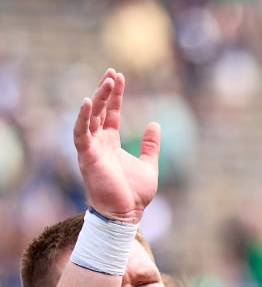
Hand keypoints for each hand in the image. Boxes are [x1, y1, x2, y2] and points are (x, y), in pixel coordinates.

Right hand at [74, 70, 159, 225]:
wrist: (126, 214)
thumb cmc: (134, 194)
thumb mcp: (149, 165)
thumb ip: (150, 146)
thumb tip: (155, 124)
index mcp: (111, 142)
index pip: (110, 112)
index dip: (114, 95)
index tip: (119, 77)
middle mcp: (99, 142)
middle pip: (99, 109)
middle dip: (105, 90)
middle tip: (113, 72)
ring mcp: (91, 148)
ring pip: (90, 117)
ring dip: (97, 98)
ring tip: (107, 81)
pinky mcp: (87, 156)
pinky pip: (80, 133)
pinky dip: (82, 118)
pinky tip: (87, 102)